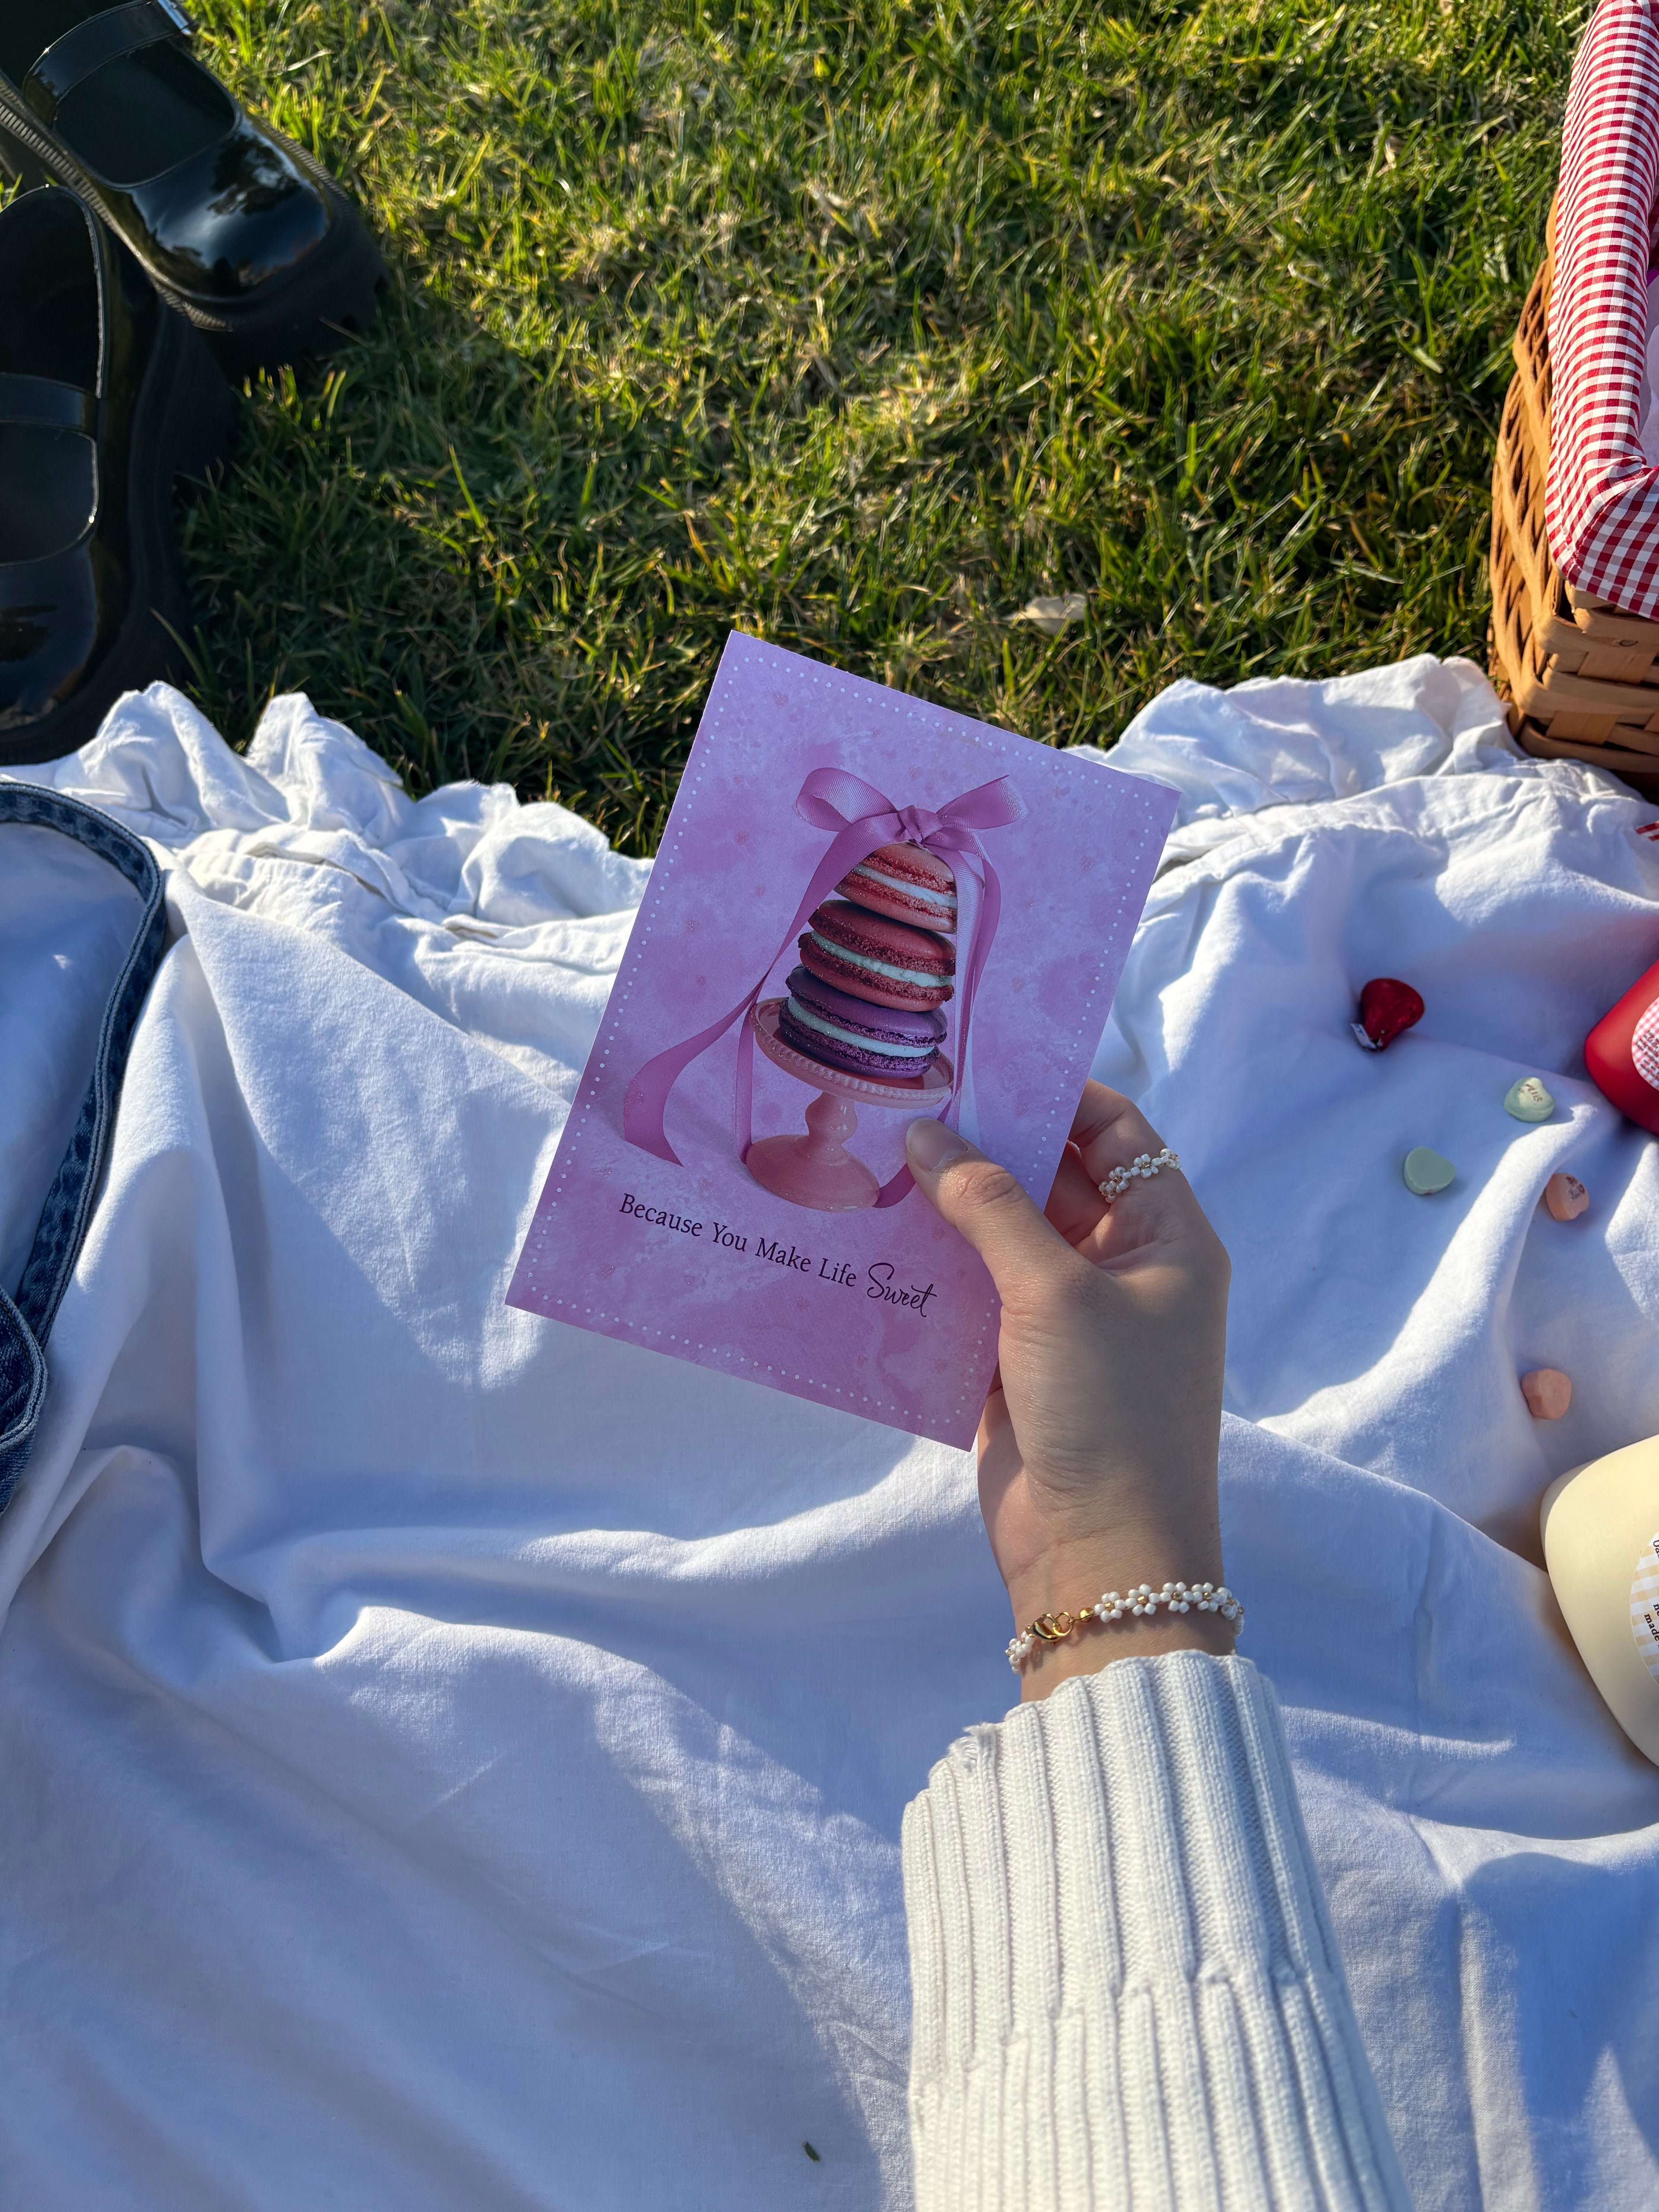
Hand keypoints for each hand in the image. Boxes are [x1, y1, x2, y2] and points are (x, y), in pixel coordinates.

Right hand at [905, 1083, 1231, 1698]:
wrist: (1101, 1556)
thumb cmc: (1110, 1411)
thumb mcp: (1055, 1292)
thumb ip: (991, 1205)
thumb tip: (929, 1132)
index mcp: (1166, 1236)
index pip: (1117, 1133)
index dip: (1056, 1092)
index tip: (979, 1060)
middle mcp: (1123, 1267)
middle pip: (1052, 1179)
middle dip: (985, 1144)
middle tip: (904, 1098)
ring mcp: (1068, 1318)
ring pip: (1003, 1237)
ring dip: (947, 1205)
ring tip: (872, 1152)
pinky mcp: (1018, 1363)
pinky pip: (972, 1295)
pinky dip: (931, 1267)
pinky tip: (871, 1234)